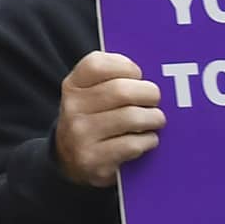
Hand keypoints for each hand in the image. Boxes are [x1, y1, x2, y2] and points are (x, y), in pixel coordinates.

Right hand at [55, 49, 163, 186]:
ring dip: (154, 119)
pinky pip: (133, 144)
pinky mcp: (93, 159)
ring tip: (155, 120)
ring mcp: (81, 134)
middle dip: (149, 94)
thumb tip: (153, 72)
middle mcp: (72, 108)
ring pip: (132, 117)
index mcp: (72, 86)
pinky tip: (146, 139)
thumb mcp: (89, 94)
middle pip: (122, 90)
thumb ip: (113, 79)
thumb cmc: (93, 119)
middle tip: (155, 100)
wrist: (69, 159)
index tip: (137, 76)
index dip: (126, 66)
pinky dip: (148, 141)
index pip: (97, 64)